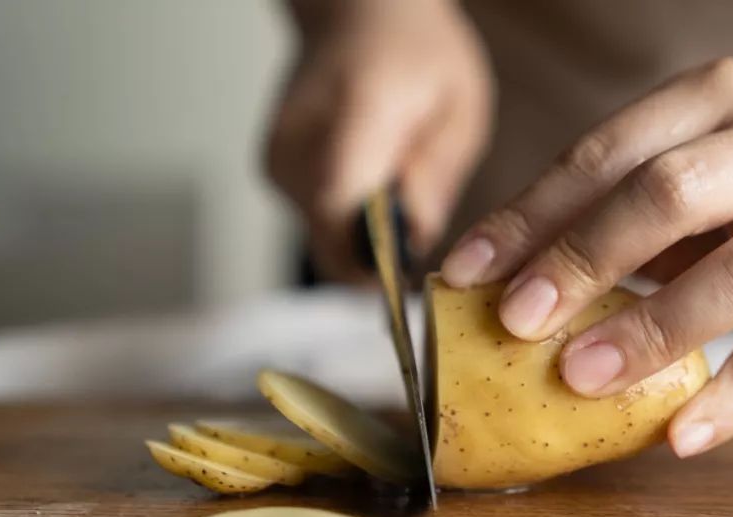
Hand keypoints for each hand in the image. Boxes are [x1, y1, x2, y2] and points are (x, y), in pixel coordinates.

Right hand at [265, 0, 492, 281]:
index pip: (341, 207)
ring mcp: (277, 159)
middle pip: (331, 240)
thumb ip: (438, 176)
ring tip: (393, 185)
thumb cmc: (413, 53)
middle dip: (380, 253)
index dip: (373, 257)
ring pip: (326, 240)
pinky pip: (318, 223)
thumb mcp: (459, 107)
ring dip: (365, 235)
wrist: (354, 14)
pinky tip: (370, 181)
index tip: (405, 274)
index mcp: (354, 113)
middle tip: (413, 221)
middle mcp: (299, 141)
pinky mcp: (273, 174)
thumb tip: (416, 240)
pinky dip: (349, 219)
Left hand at [440, 57, 732, 456]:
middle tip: (517, 321)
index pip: (607, 153)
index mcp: (717, 99)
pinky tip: (675, 436)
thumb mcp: (665, 182)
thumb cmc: (729, 205)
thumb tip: (477, 281)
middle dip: (584, 259)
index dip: (530, 216)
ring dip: (649, 330)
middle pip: (673, 195)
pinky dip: (727, 401)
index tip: (466, 274)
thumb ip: (587, 216)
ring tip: (579, 377)